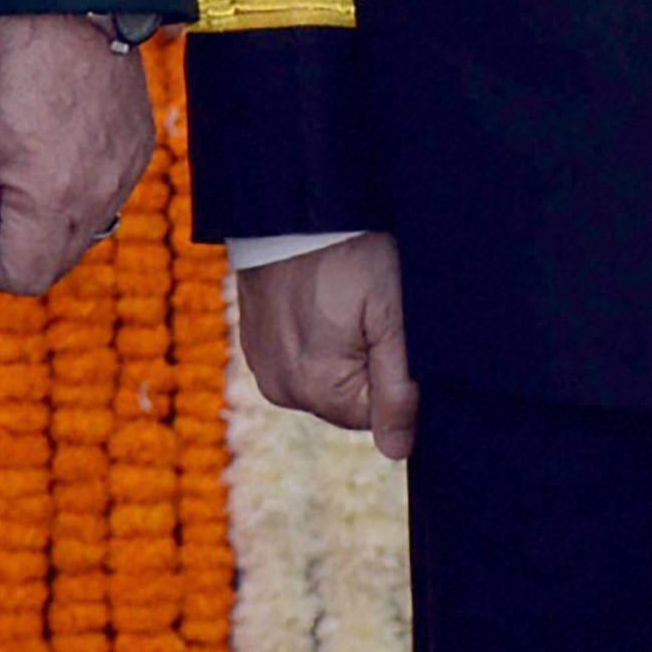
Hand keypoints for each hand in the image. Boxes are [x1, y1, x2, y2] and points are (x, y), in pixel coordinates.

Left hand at [0, 15, 161, 293]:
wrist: (68, 0)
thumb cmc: (8, 58)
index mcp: (51, 196)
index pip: (22, 277)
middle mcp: (98, 193)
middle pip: (56, 263)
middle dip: (18, 242)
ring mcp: (124, 171)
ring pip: (84, 232)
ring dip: (50, 217)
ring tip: (24, 160)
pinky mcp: (138, 148)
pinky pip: (108, 195)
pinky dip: (80, 187)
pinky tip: (58, 144)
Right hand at [238, 232, 418, 457]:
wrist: (294, 201)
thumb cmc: (351, 252)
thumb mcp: (390, 315)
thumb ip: (398, 388)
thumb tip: (398, 451)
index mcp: (316, 388)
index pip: (378, 414)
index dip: (396, 373)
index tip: (391, 326)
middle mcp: (281, 388)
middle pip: (349, 397)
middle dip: (366, 360)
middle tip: (368, 305)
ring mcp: (262, 364)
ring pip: (323, 376)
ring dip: (340, 347)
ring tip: (342, 296)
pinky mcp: (253, 340)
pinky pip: (297, 355)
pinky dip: (314, 333)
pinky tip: (319, 295)